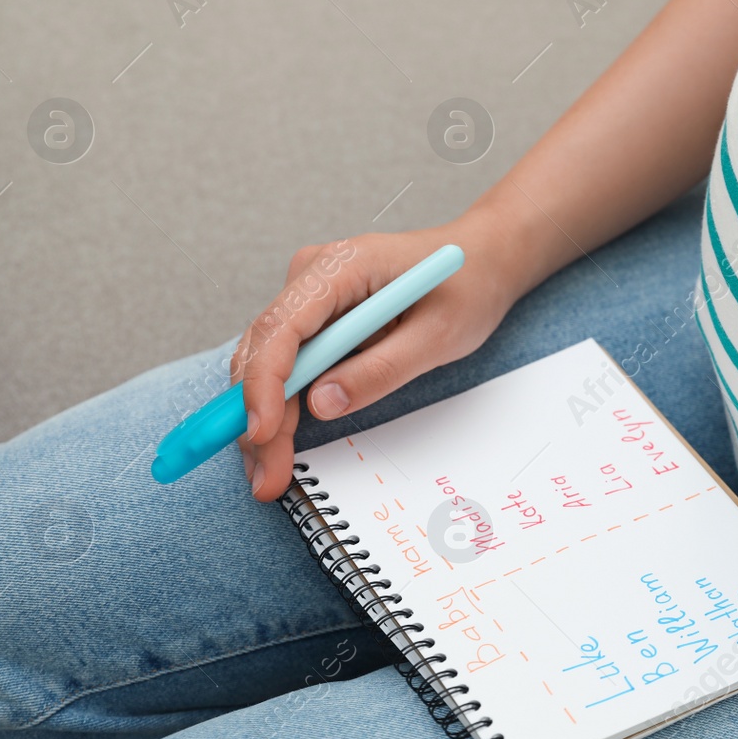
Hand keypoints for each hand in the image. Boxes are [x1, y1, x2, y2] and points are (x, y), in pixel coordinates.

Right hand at [233, 215, 524, 500]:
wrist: (481, 260)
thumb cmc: (467, 287)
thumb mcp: (439, 335)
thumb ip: (381, 369)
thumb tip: (321, 404)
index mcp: (341, 267)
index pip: (281, 326)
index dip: (263, 383)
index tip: (262, 431)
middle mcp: (312, 276)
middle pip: (263, 351)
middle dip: (256, 418)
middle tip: (265, 478)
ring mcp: (310, 297)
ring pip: (266, 364)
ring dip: (262, 420)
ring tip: (267, 475)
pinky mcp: (317, 318)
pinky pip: (286, 365)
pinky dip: (279, 406)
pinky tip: (276, 446)